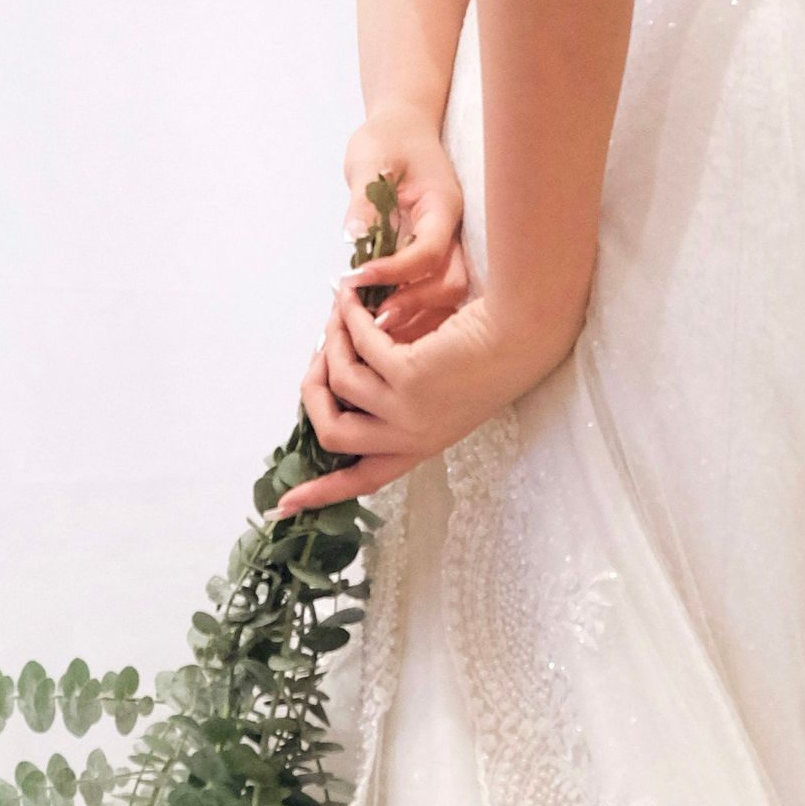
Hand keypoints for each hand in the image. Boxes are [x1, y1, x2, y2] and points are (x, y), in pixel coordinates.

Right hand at [273, 285, 577, 513]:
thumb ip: (389, 397)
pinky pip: (357, 348)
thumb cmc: (482, 354)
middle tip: (318, 354)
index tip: (284, 506)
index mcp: (417, 447)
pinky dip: (348, 319)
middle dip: (313, 392)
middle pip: (332, 435)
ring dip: (331, 343)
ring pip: (339, 383)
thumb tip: (335, 380)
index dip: (321, 490)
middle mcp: (411, 437)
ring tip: (340, 314)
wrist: (520, 334)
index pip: (361, 480)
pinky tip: (351, 299)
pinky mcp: (409, 378)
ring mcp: (409, 411)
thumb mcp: (435, 390)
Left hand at [342, 110, 470, 344]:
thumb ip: (363, 200)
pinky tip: (380, 319)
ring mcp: (449, 249)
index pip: (430, 251)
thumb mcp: (368, 159)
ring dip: (413, 316)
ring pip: (446, 298)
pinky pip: (432, 296)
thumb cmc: (388, 138)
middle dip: (413, 303)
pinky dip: (410, 313)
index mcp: (443, 206)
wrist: (403, 129)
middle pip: (450, 284)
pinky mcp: (435, 261)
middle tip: (371, 317)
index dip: (396, 270)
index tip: (359, 277)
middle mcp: (453, 233)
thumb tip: (353, 238)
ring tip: (373, 326)